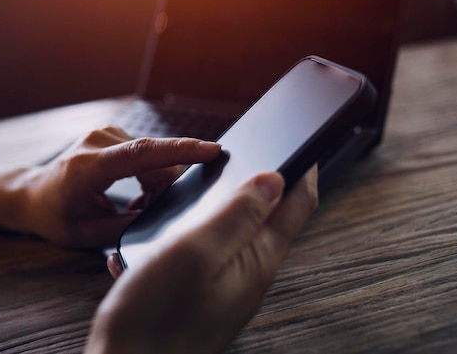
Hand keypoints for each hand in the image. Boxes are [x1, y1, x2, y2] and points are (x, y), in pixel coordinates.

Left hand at [14, 127, 221, 247]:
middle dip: (165, 189)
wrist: (32, 193)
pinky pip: (148, 155)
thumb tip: (163, 215)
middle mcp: (98, 142)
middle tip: (147, 214)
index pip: (141, 153)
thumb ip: (128, 226)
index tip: (211, 150)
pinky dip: (150, 176)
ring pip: (155, 159)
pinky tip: (137, 193)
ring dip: (156, 185)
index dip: (179, 150)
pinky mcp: (114, 134)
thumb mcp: (88, 234)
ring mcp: (106, 134)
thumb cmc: (55, 216)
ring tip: (137, 207)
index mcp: (88, 167)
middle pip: (155, 161)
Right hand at [85, 166, 317, 353]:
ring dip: (235, 205)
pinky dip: (207, 230)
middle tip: (256, 153)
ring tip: (221, 182)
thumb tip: (274, 178)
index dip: (302, 169)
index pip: (298, 204)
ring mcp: (229, 286)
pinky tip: (184, 227)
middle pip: (273, 218)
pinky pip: (215, 252)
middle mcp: (250, 273)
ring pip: (241, 233)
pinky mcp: (206, 295)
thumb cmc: (154, 315)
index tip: (300, 140)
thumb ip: (238, 214)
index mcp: (258, 258)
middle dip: (269, 184)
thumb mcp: (196, 251)